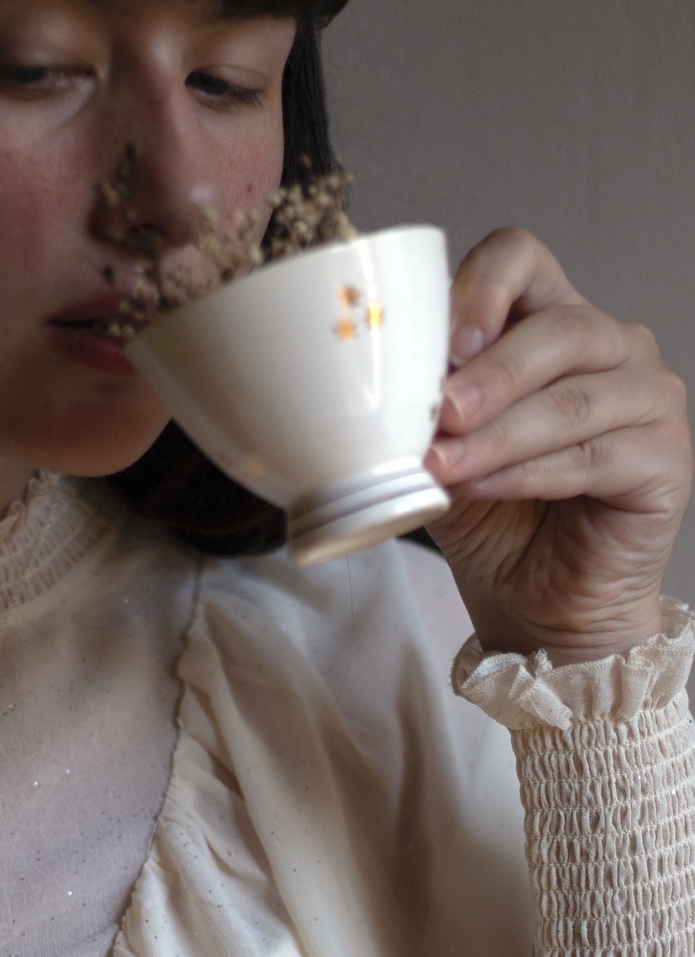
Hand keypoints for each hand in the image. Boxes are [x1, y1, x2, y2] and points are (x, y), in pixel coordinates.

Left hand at [424, 228, 692, 662]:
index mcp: (552, 323)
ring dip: (500, 433)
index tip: (444, 339)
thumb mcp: (443, 453)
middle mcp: (613, 348)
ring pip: (573, 398)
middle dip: (489, 372)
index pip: (524, 258)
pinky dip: (528, 473)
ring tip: (444, 464)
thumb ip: (424, 412)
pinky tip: (483, 487)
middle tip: (439, 412)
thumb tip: (380, 388)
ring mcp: (648, 400)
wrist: (539, 608)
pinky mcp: (666, 458)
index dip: (484, 285)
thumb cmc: (497, 525)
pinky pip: (592, 455)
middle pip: (560, 326)